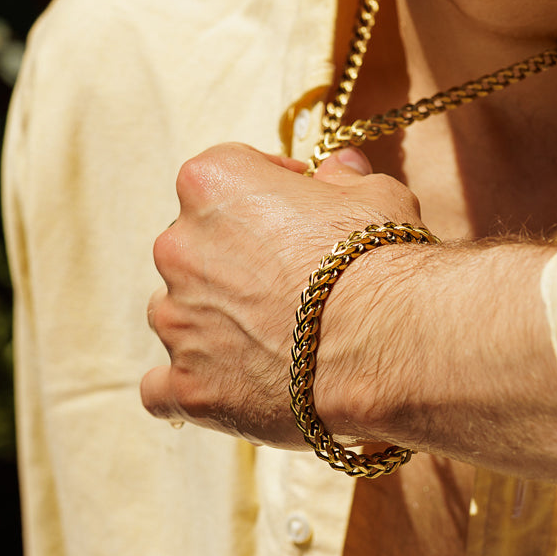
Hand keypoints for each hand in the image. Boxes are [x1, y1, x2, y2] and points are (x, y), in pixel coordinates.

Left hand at [140, 142, 421, 445]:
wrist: (390, 344)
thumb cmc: (378, 258)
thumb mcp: (374, 194)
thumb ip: (343, 178)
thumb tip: (338, 168)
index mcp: (215, 184)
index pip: (223, 171)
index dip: (265, 186)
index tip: (298, 203)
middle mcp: (180, 246)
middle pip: (195, 245)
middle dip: (235, 258)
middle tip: (291, 278)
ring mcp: (178, 320)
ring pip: (178, 312)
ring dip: (213, 320)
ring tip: (273, 337)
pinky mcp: (187, 385)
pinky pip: (165, 387)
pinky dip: (194, 384)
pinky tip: (232, 385)